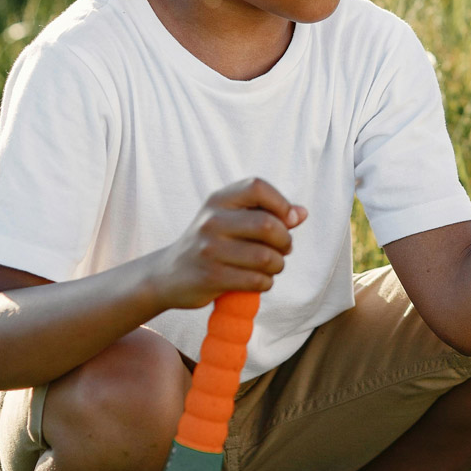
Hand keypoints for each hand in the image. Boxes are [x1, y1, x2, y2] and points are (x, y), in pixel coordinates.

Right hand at [159, 178, 307, 308]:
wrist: (168, 275)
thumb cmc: (211, 244)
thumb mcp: (231, 220)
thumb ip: (266, 213)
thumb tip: (302, 214)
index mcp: (219, 200)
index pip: (258, 187)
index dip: (282, 203)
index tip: (289, 220)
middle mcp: (212, 220)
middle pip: (268, 225)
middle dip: (285, 241)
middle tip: (284, 249)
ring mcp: (209, 249)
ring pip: (266, 257)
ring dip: (278, 266)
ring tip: (271, 267)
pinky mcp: (210, 276)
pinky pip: (256, 280)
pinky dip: (266, 283)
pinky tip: (259, 281)